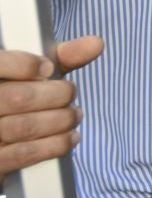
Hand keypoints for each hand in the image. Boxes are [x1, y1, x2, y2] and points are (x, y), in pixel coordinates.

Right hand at [0, 34, 102, 182]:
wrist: (2, 135)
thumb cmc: (17, 95)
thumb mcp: (33, 72)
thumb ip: (60, 57)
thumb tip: (96, 43)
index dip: (25, 65)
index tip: (48, 68)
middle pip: (18, 98)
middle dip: (56, 95)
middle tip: (70, 94)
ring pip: (24, 127)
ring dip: (61, 121)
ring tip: (75, 115)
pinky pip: (24, 153)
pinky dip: (55, 144)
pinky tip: (69, 137)